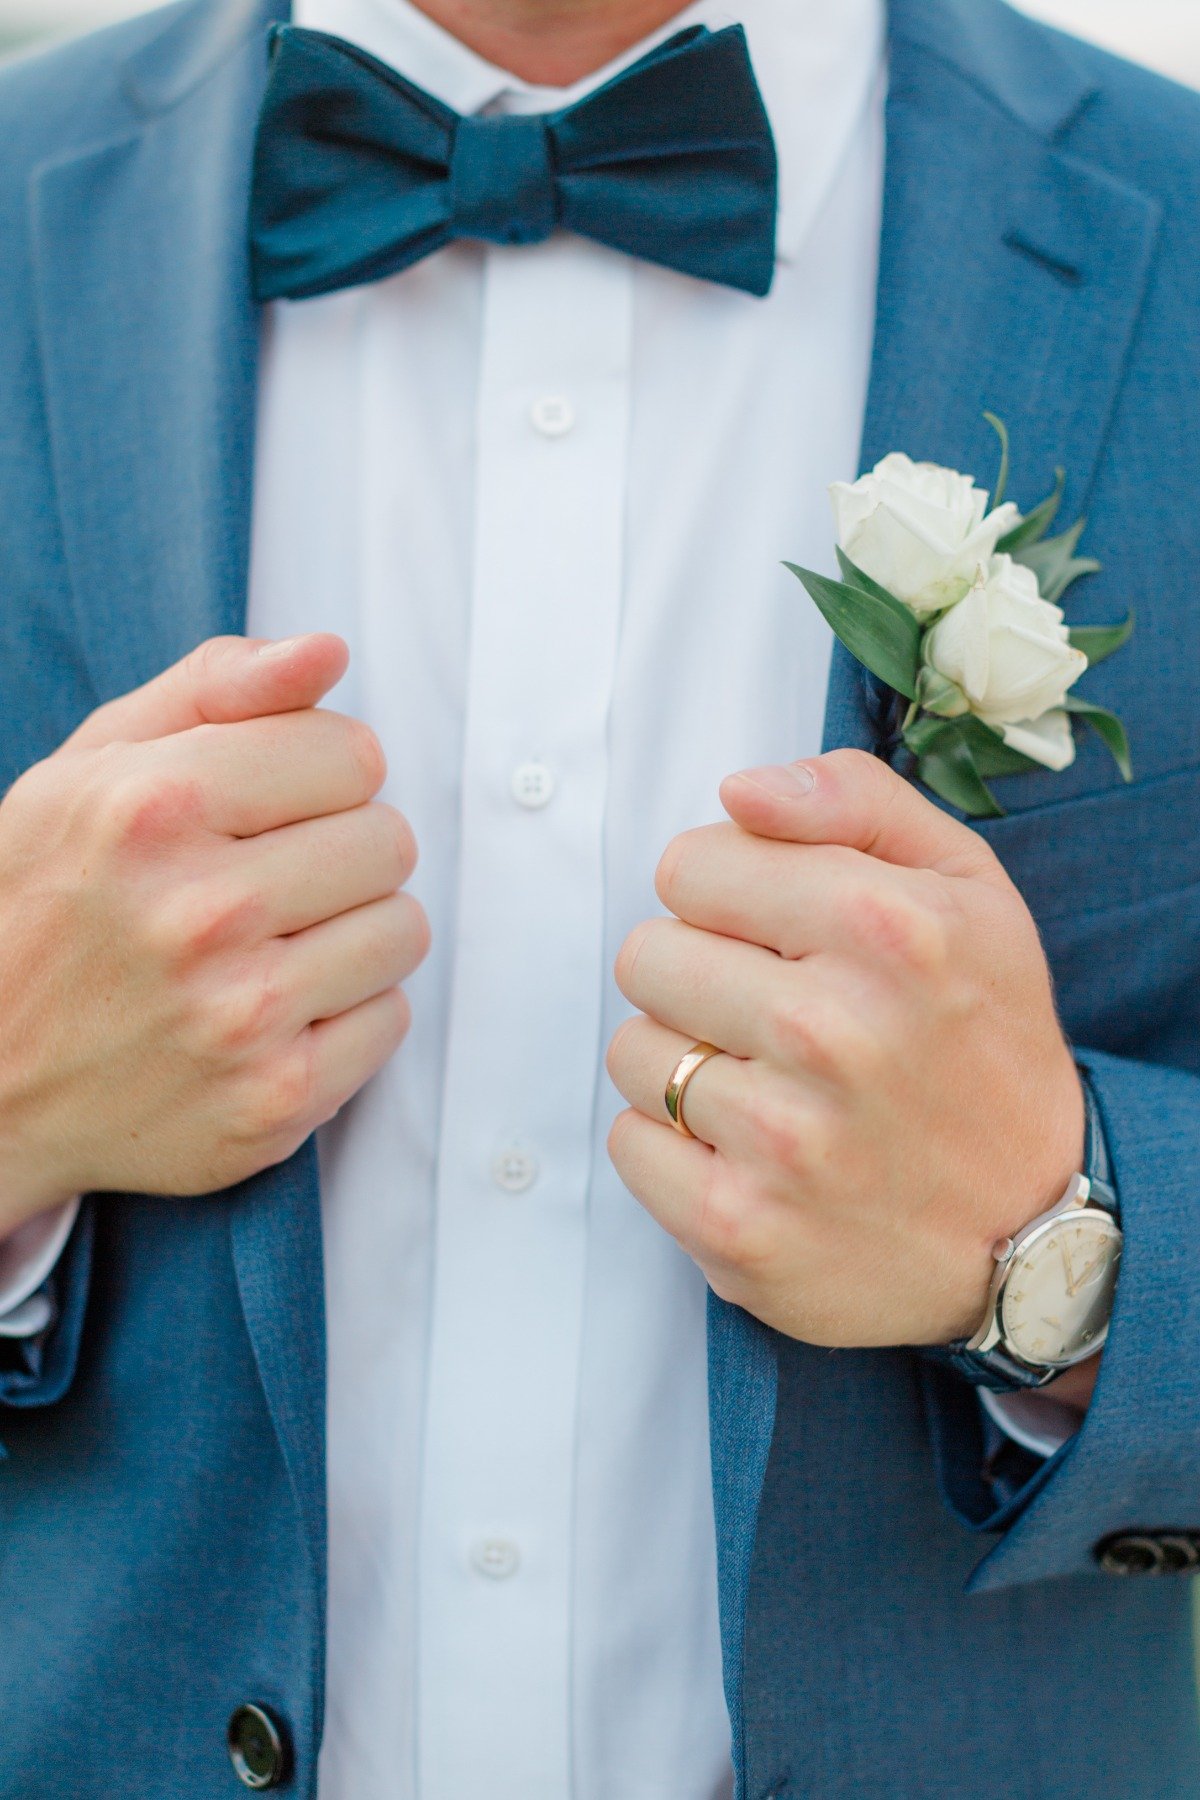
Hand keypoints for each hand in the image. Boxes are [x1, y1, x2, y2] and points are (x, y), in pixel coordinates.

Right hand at [0, 634, 427, 1233]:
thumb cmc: (44, 907)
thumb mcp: (88, 771)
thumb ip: (213, 690)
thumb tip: (327, 653)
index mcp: (152, 809)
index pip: (353, 754)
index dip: (317, 775)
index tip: (271, 806)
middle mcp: (200, 913)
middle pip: (388, 841)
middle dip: (337, 850)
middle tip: (267, 881)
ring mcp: (242, 1017)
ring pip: (403, 929)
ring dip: (350, 931)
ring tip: (271, 945)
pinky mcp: (277, 1101)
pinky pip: (392, 1019)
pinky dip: (346, 1013)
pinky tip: (273, 1013)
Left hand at [606, 749, 1084, 1348]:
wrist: (1029, 1231)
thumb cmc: (983, 1041)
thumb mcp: (968, 889)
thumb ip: (854, 802)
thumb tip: (738, 791)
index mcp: (887, 927)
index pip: (689, 864)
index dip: (726, 894)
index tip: (777, 934)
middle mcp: (834, 1031)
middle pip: (645, 954)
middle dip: (699, 975)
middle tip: (773, 1016)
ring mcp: (785, 1139)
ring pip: (632, 1050)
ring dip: (686, 1062)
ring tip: (769, 1085)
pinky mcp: (741, 1227)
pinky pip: (629, 1144)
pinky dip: (674, 1147)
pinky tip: (750, 1151)